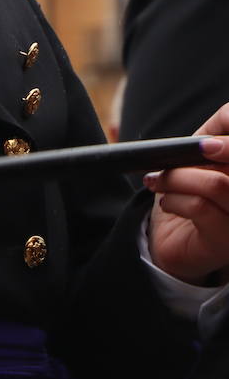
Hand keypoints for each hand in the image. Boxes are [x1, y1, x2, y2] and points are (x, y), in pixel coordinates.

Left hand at [146, 102, 228, 284]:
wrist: (169, 239)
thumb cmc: (188, 191)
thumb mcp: (199, 157)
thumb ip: (215, 136)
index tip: (212, 136)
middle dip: (213, 148)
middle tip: (193, 149)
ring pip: (219, 184)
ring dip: (178, 177)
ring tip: (157, 180)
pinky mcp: (226, 243)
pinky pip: (200, 207)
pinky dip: (174, 198)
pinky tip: (167, 203)